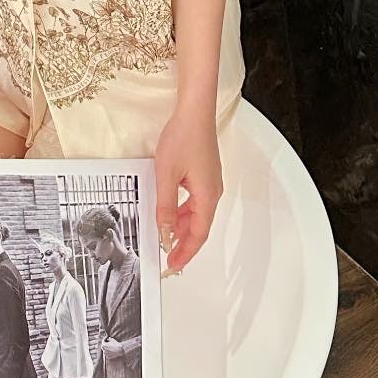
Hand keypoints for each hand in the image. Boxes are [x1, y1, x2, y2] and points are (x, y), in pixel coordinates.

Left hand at [155, 105, 223, 273]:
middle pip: (199, 227)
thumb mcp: (167, 174)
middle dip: (184, 244)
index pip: (197, 235)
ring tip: (166, 238)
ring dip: (182, 228)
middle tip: (168, 257)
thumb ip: (165, 205)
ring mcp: (210, 183)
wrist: (195, 111)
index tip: (173, 265)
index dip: (185, 253)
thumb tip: (164, 230)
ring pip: (197, 214)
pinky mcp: (205, 174)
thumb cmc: (184, 137)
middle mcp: (213, 192)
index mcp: (207, 197)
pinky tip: (171, 212)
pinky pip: (195, 202)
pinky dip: (184, 212)